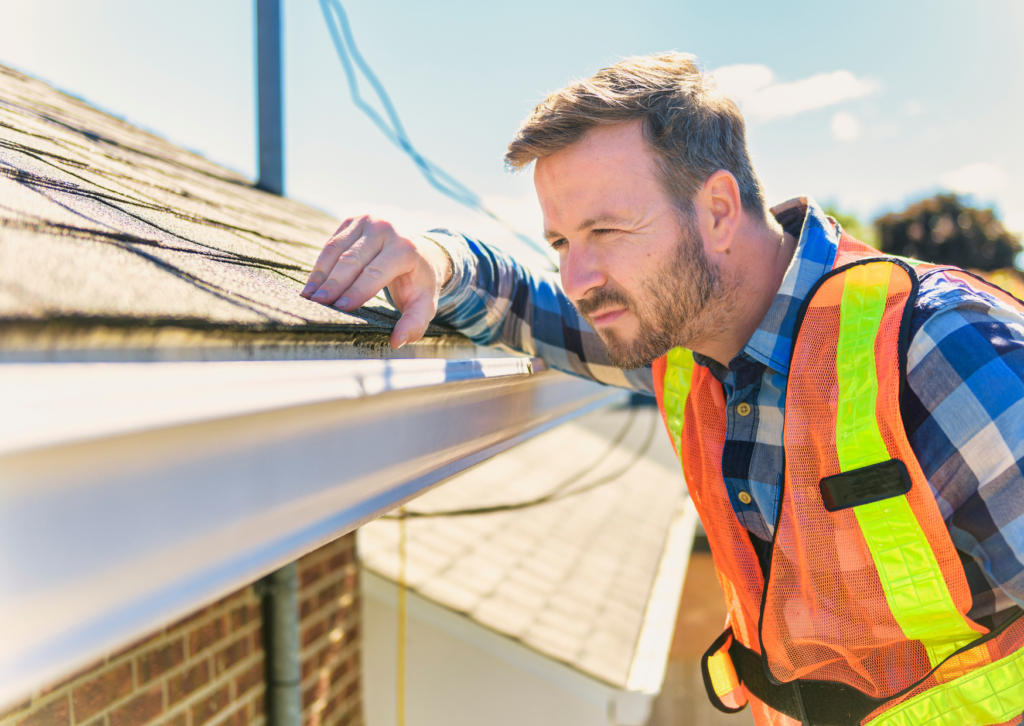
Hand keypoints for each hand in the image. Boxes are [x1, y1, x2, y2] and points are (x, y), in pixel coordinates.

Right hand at [301, 216, 451, 348]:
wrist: (421, 251)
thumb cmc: (419, 282)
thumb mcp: (424, 303)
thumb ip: (414, 324)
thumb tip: (396, 342)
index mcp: (406, 248)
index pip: (376, 272)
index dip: (356, 290)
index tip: (340, 307)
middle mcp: (387, 229)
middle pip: (353, 259)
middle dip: (334, 283)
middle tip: (318, 303)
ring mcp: (369, 221)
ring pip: (338, 249)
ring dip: (321, 274)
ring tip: (309, 295)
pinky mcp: (354, 221)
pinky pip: (332, 243)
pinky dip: (321, 265)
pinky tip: (313, 284)